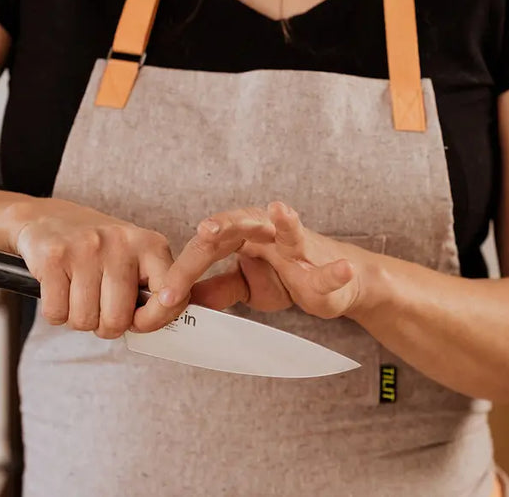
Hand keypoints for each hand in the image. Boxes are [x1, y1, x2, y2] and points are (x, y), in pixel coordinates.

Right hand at [6, 198, 182, 337]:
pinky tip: (60, 292)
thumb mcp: (134, 257)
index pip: (169, 297)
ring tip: (79, 297)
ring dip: (79, 319)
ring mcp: (86, 248)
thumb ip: (152, 288)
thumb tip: (158, 324)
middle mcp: (120, 243)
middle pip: (117, 319)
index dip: (156, 320)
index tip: (140, 322)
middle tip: (100, 309)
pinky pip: (56, 313)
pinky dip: (56, 313)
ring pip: (85, 320)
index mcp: (150, 245)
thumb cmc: (97, 247)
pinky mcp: (54, 257)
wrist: (47, 218)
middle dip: (106, 326)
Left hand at [157, 202, 370, 320]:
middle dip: (224, 225)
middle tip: (205, 229)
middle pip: (241, 225)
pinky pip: (330, 270)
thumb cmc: (288, 276)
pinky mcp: (325, 269)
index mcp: (243, 236)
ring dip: (286, 221)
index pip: (208, 249)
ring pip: (290, 232)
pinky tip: (343, 267)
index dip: (186, 272)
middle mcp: (269, 233)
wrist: (337, 281)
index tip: (166, 298)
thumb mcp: (245, 286)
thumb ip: (216, 289)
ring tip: (279, 210)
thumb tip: (181, 299)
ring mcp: (299, 248)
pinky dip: (337, 270)